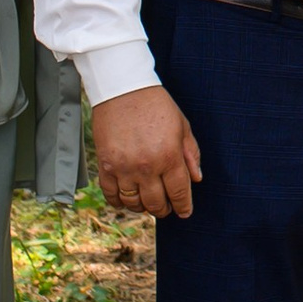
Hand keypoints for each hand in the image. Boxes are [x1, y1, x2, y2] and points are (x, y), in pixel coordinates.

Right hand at [92, 84, 202, 220]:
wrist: (123, 89)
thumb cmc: (156, 105)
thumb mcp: (182, 126)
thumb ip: (190, 154)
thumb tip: (196, 179)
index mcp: (169, 156)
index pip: (179, 192)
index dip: (183, 206)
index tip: (185, 212)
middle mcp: (146, 166)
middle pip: (156, 203)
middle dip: (164, 209)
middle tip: (167, 207)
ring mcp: (124, 168)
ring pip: (133, 203)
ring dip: (142, 207)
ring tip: (147, 203)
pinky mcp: (105, 166)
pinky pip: (111, 195)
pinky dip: (119, 201)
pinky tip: (127, 198)